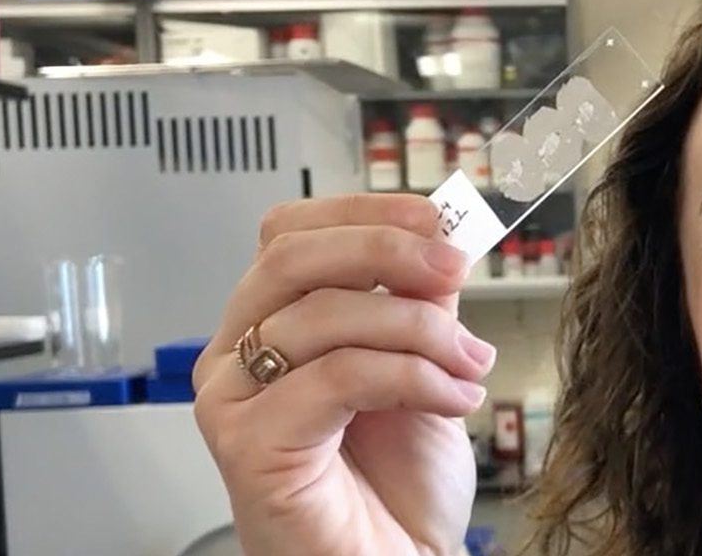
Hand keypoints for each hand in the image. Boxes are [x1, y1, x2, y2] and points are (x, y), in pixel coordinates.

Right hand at [192, 195, 496, 555]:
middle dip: (387, 251)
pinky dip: (409, 377)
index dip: (364, 213)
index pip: (291, 233)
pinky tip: (450, 399)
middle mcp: (237, 356)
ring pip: (324, 315)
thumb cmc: (399, 488)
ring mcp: (232, 400)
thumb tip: (441, 234)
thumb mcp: (424, 366)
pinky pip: (334, 377)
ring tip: (469, 366)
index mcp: (271, 324)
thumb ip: (421, 301)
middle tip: (455, 270)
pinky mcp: (247, 444)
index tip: (437, 219)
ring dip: (419, 331)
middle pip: (292, 257)